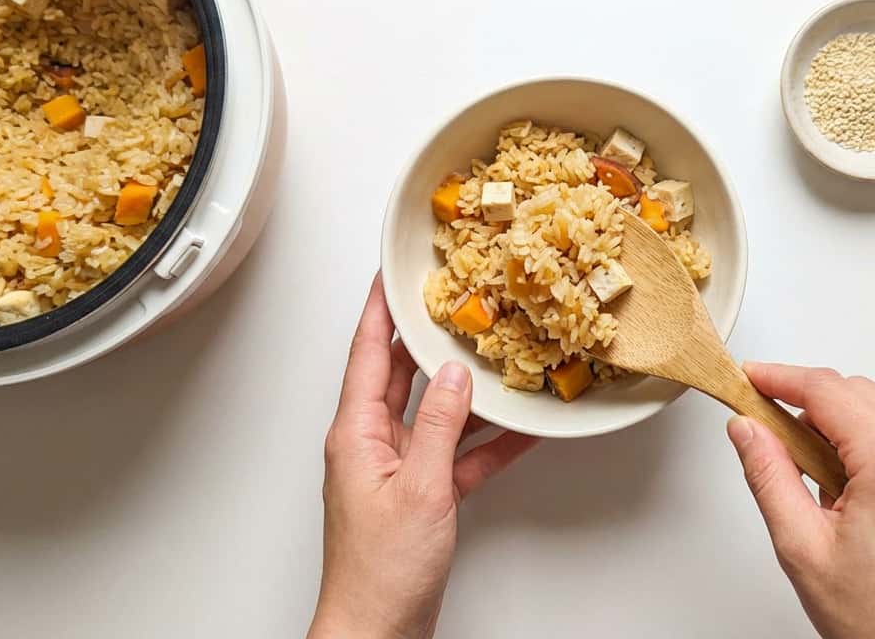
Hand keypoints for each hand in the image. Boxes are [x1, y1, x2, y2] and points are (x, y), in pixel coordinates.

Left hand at [308, 275, 539, 638]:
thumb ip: (442, 426)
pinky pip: (458, 455)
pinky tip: (518, 428)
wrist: (378, 630)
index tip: (392, 272)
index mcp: (356, 433)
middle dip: (426, 338)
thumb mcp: (420, 488)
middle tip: (451, 300)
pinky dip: (487, 443)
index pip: (367, 352)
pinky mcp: (422, 496)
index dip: (379, 308)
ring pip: (437, 414)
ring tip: (494, 354)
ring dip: (466, 391)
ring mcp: (397, 470)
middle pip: (401, 375)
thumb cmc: (380, 571)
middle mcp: (372, 444)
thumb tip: (456, 376)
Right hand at [727, 364, 874, 638]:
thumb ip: (769, 475)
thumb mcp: (803, 548)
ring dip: (851, 432)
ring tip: (825, 489)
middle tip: (774, 436)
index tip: (753, 379)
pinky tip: (864, 500)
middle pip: (861, 395)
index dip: (781, 378)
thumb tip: (748, 429)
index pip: (828, 390)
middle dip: (813, 406)